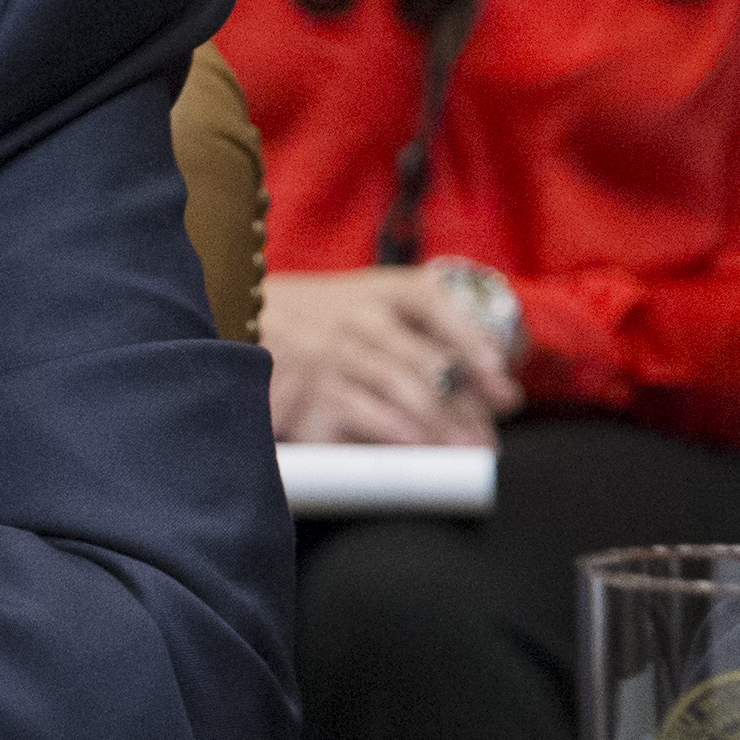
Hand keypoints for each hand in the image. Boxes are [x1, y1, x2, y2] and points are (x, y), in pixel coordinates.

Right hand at [261, 266, 514, 446]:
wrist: (241, 322)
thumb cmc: (327, 323)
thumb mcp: (373, 307)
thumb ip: (430, 338)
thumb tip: (497, 395)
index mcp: (382, 291)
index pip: (431, 301)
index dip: (468, 335)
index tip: (497, 374)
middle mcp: (355, 316)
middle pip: (420, 358)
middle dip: (462, 403)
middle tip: (487, 439)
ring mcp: (326, 351)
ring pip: (393, 383)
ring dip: (436, 421)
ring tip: (464, 449)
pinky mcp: (302, 388)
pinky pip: (353, 408)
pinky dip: (386, 425)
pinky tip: (412, 442)